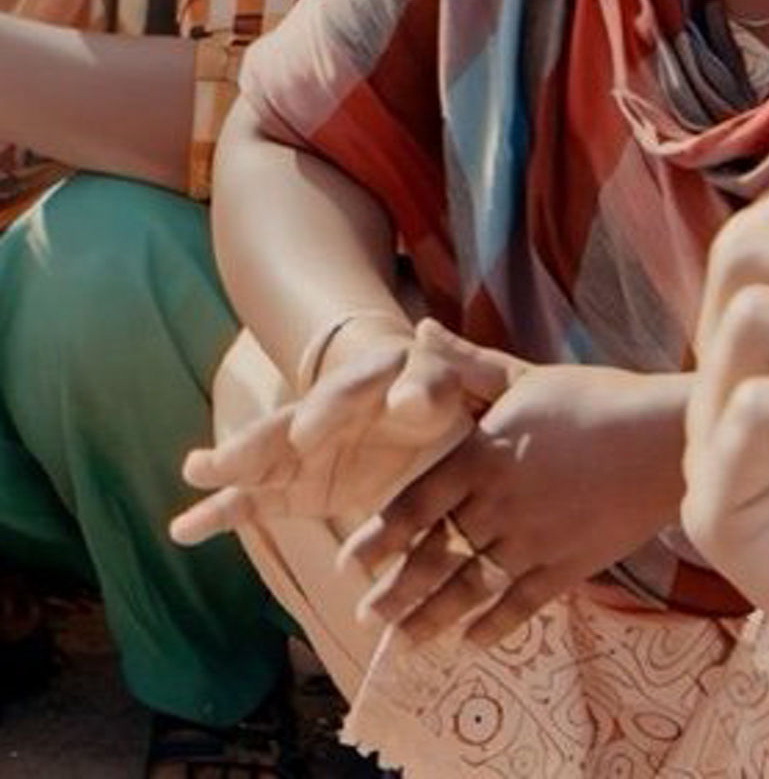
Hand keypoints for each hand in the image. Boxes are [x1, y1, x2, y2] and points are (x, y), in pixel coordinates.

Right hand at [170, 319, 479, 545]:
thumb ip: (431, 390)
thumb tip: (409, 398)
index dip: (324, 412)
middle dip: (260, 442)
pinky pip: (251, 500)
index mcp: (370, 379)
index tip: (303, 434)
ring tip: (194, 471)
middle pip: (288, 423)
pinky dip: (218, 514)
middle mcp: (325, 409)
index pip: (346, 392)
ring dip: (228, 465)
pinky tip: (183, 529)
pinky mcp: (289, 485)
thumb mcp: (446, 387)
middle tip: (229, 461)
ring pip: (260, 455)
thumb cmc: (434, 396)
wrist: (415, 412)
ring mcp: (300, 447)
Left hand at [341, 323, 685, 648]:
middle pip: (433, 557)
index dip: (378, 540)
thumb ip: (467, 364)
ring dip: (428, 620)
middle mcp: (498, 504)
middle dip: (395, 593)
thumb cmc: (596, 398)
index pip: (414, 507)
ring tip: (401, 643)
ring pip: (467, 590)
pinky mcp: (567, 566)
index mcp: (483, 456)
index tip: (349, 565)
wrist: (667, 437)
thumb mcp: (526, 377)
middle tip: (365, 617)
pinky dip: (490, 628)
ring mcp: (533, 540)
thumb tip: (420, 330)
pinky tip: (469, 642)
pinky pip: (517, 606)